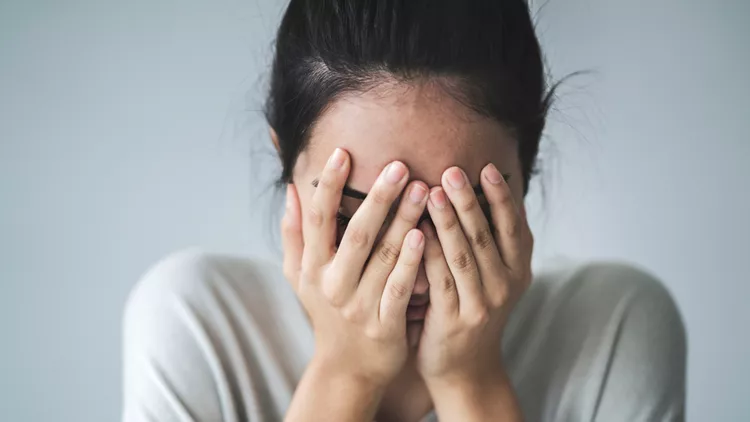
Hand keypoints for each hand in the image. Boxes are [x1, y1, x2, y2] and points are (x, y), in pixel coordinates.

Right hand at [281, 148, 429, 387]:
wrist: (347, 369)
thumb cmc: (326, 313)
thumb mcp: (300, 277)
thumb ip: (294, 233)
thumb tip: (291, 189)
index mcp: (312, 268)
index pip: (317, 219)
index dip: (328, 185)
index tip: (343, 152)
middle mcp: (332, 285)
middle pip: (356, 234)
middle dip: (378, 198)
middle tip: (400, 165)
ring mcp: (358, 306)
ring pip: (383, 257)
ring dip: (403, 221)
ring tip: (424, 189)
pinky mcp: (384, 325)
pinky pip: (400, 288)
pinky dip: (411, 262)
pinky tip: (424, 235)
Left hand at [416, 163, 532, 386]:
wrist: (466, 370)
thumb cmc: (472, 313)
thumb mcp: (493, 280)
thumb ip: (489, 244)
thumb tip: (476, 193)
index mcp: (518, 271)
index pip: (513, 226)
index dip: (502, 197)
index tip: (488, 167)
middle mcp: (505, 286)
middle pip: (486, 235)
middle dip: (469, 200)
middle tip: (452, 171)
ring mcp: (482, 304)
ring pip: (463, 255)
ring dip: (448, 221)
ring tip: (432, 191)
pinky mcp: (455, 319)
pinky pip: (440, 279)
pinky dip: (428, 253)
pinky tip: (415, 231)